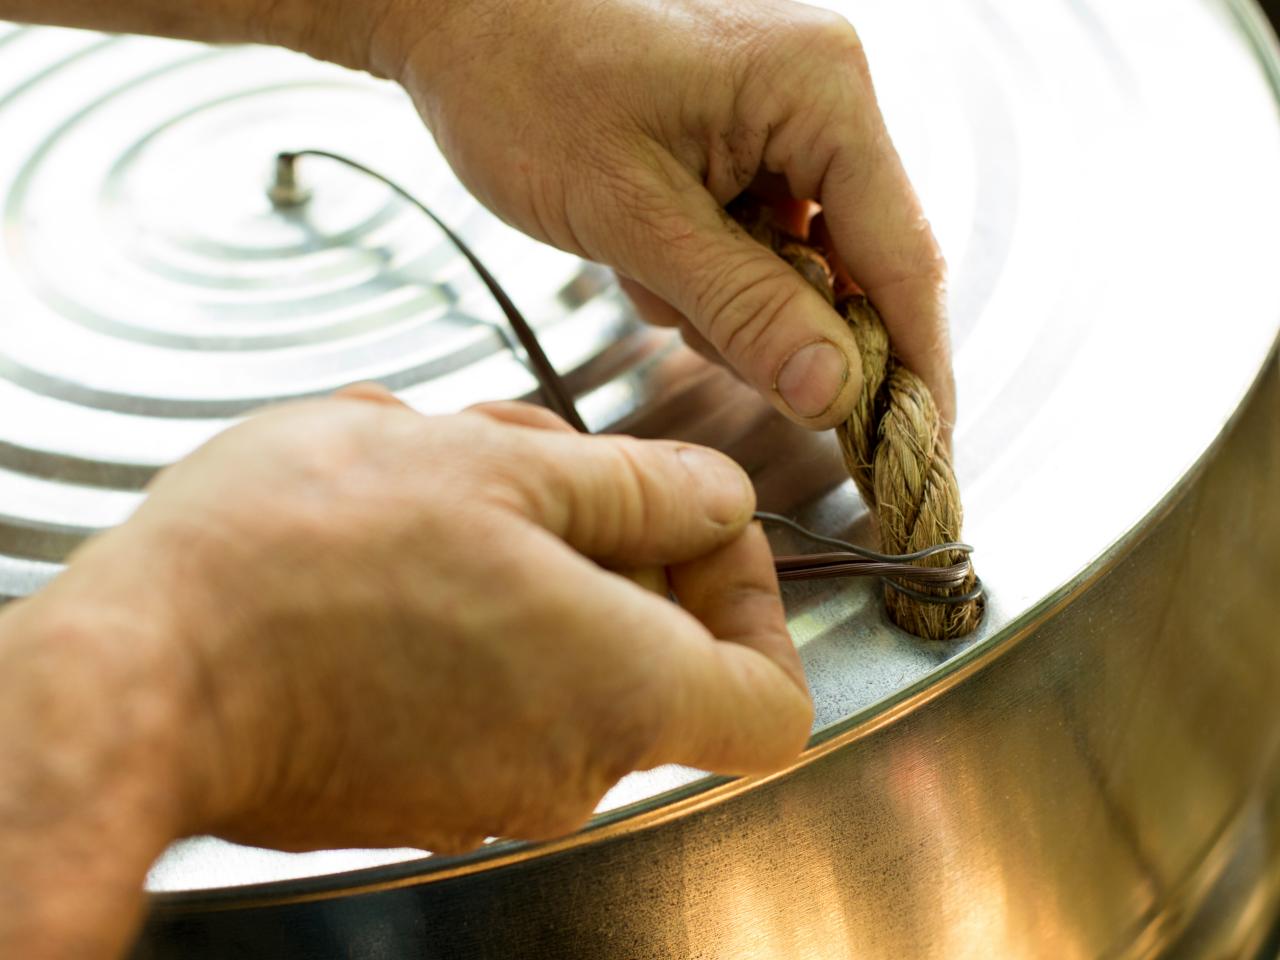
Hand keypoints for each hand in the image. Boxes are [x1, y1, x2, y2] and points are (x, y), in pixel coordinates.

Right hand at [0, 389, 810, 956]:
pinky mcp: (418, 783)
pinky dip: (477, 610)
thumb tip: (716, 501)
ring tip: (448, 485)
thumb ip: (640, 488)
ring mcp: (489, 787)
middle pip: (660, 657)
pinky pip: (489, 686)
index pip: (771, 698)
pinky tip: (399, 544)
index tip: (700, 531)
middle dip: (620, 541)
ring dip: (537, 557)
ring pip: (565, 654)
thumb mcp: (499, 468)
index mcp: (621, 691)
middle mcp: (569, 765)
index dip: (758, 604)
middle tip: (542, 460)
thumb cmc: (305, 564)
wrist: (140, 673)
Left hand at [357, 0, 953, 429]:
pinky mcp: (744, 134)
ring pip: (802, 262)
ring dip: (733, 302)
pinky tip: (644, 253)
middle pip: (858, 264)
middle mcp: (821, 93)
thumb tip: (836, 394)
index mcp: (819, 89)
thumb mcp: (633, 214)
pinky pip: (760, 238)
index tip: (922, 457)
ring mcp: (784, 113)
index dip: (917, 369)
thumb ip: (745, 308)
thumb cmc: (522, 80)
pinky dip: (708, 272)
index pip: (902, 257)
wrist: (451, 11)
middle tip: (710, 344)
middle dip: (790, 329)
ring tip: (647, 271)